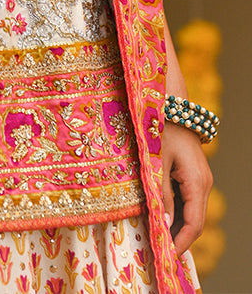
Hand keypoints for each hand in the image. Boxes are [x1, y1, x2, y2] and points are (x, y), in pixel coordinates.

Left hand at [161, 119, 212, 254]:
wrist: (172, 106)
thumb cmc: (162, 130)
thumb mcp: (158, 162)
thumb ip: (161, 193)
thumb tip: (165, 223)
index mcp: (197, 183)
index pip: (194, 224)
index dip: (181, 242)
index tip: (167, 255)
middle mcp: (204, 184)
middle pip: (195, 221)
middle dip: (179, 238)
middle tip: (159, 251)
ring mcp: (201, 179)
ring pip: (192, 211)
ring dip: (177, 225)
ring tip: (157, 237)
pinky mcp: (194, 175)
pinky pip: (188, 200)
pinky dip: (177, 212)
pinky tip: (162, 217)